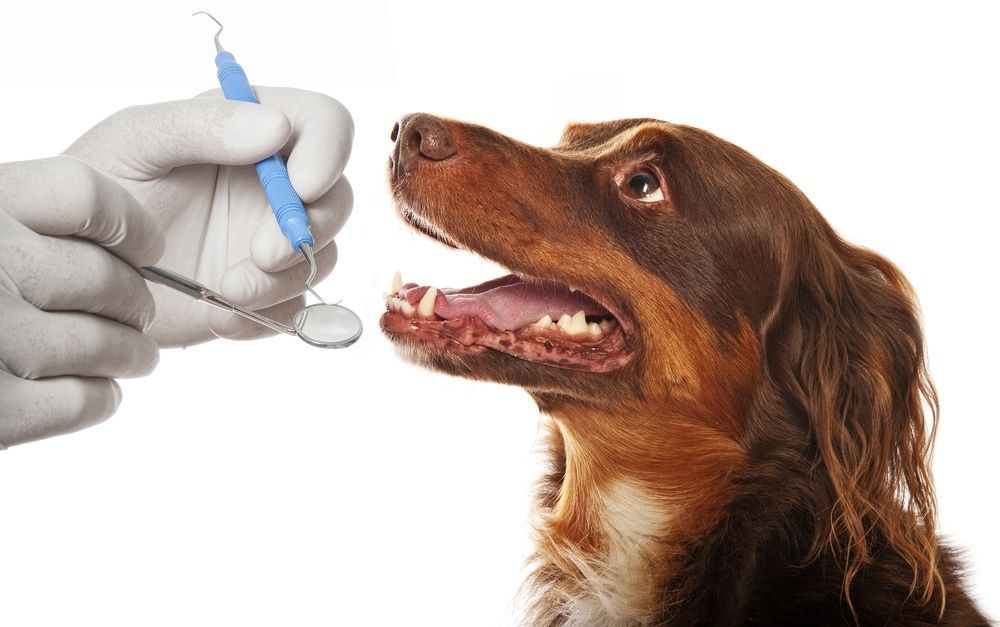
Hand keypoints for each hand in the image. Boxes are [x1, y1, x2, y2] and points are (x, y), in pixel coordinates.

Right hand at [0, 157, 162, 446]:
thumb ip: (93, 178)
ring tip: (124, 353)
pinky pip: (87, 402)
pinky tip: (86, 389)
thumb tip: (264, 137)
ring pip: (110, 346)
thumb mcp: (13, 210)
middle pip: (114, 282)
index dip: (129, 227)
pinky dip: (98, 398)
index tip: (145, 246)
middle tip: (137, 311)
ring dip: (126, 354)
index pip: (86, 197)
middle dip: (137, 303)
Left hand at [65, 87, 353, 346]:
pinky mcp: (263, 294)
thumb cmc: (99, 188)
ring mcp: (271, 241)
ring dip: (284, 279)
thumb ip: (203, 124)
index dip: (329, 152)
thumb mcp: (136, 140)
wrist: (74, 269)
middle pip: (338, 198)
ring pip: (323, 258)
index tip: (300, 187)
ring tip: (226, 289)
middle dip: (310, 230)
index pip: (324, 124)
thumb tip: (277, 129)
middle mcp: (274, 185)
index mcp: (252, 130)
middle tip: (263, 254)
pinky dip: (266, 317)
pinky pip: (295, 310)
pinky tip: (220, 315)